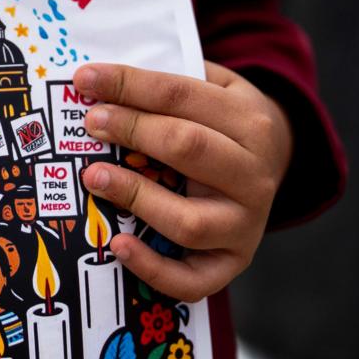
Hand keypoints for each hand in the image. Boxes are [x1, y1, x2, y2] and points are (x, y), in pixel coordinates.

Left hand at [77, 62, 291, 301]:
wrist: (274, 166)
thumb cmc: (222, 124)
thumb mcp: (214, 89)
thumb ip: (168, 83)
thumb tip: (98, 79)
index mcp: (249, 122)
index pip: (181, 95)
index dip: (129, 85)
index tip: (85, 79)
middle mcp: (254, 176)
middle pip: (187, 147)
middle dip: (130, 129)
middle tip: (90, 123)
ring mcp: (245, 225)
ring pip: (188, 220)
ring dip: (134, 197)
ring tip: (93, 177)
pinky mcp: (232, 263)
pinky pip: (192, 280)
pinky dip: (152, 268)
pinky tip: (117, 244)